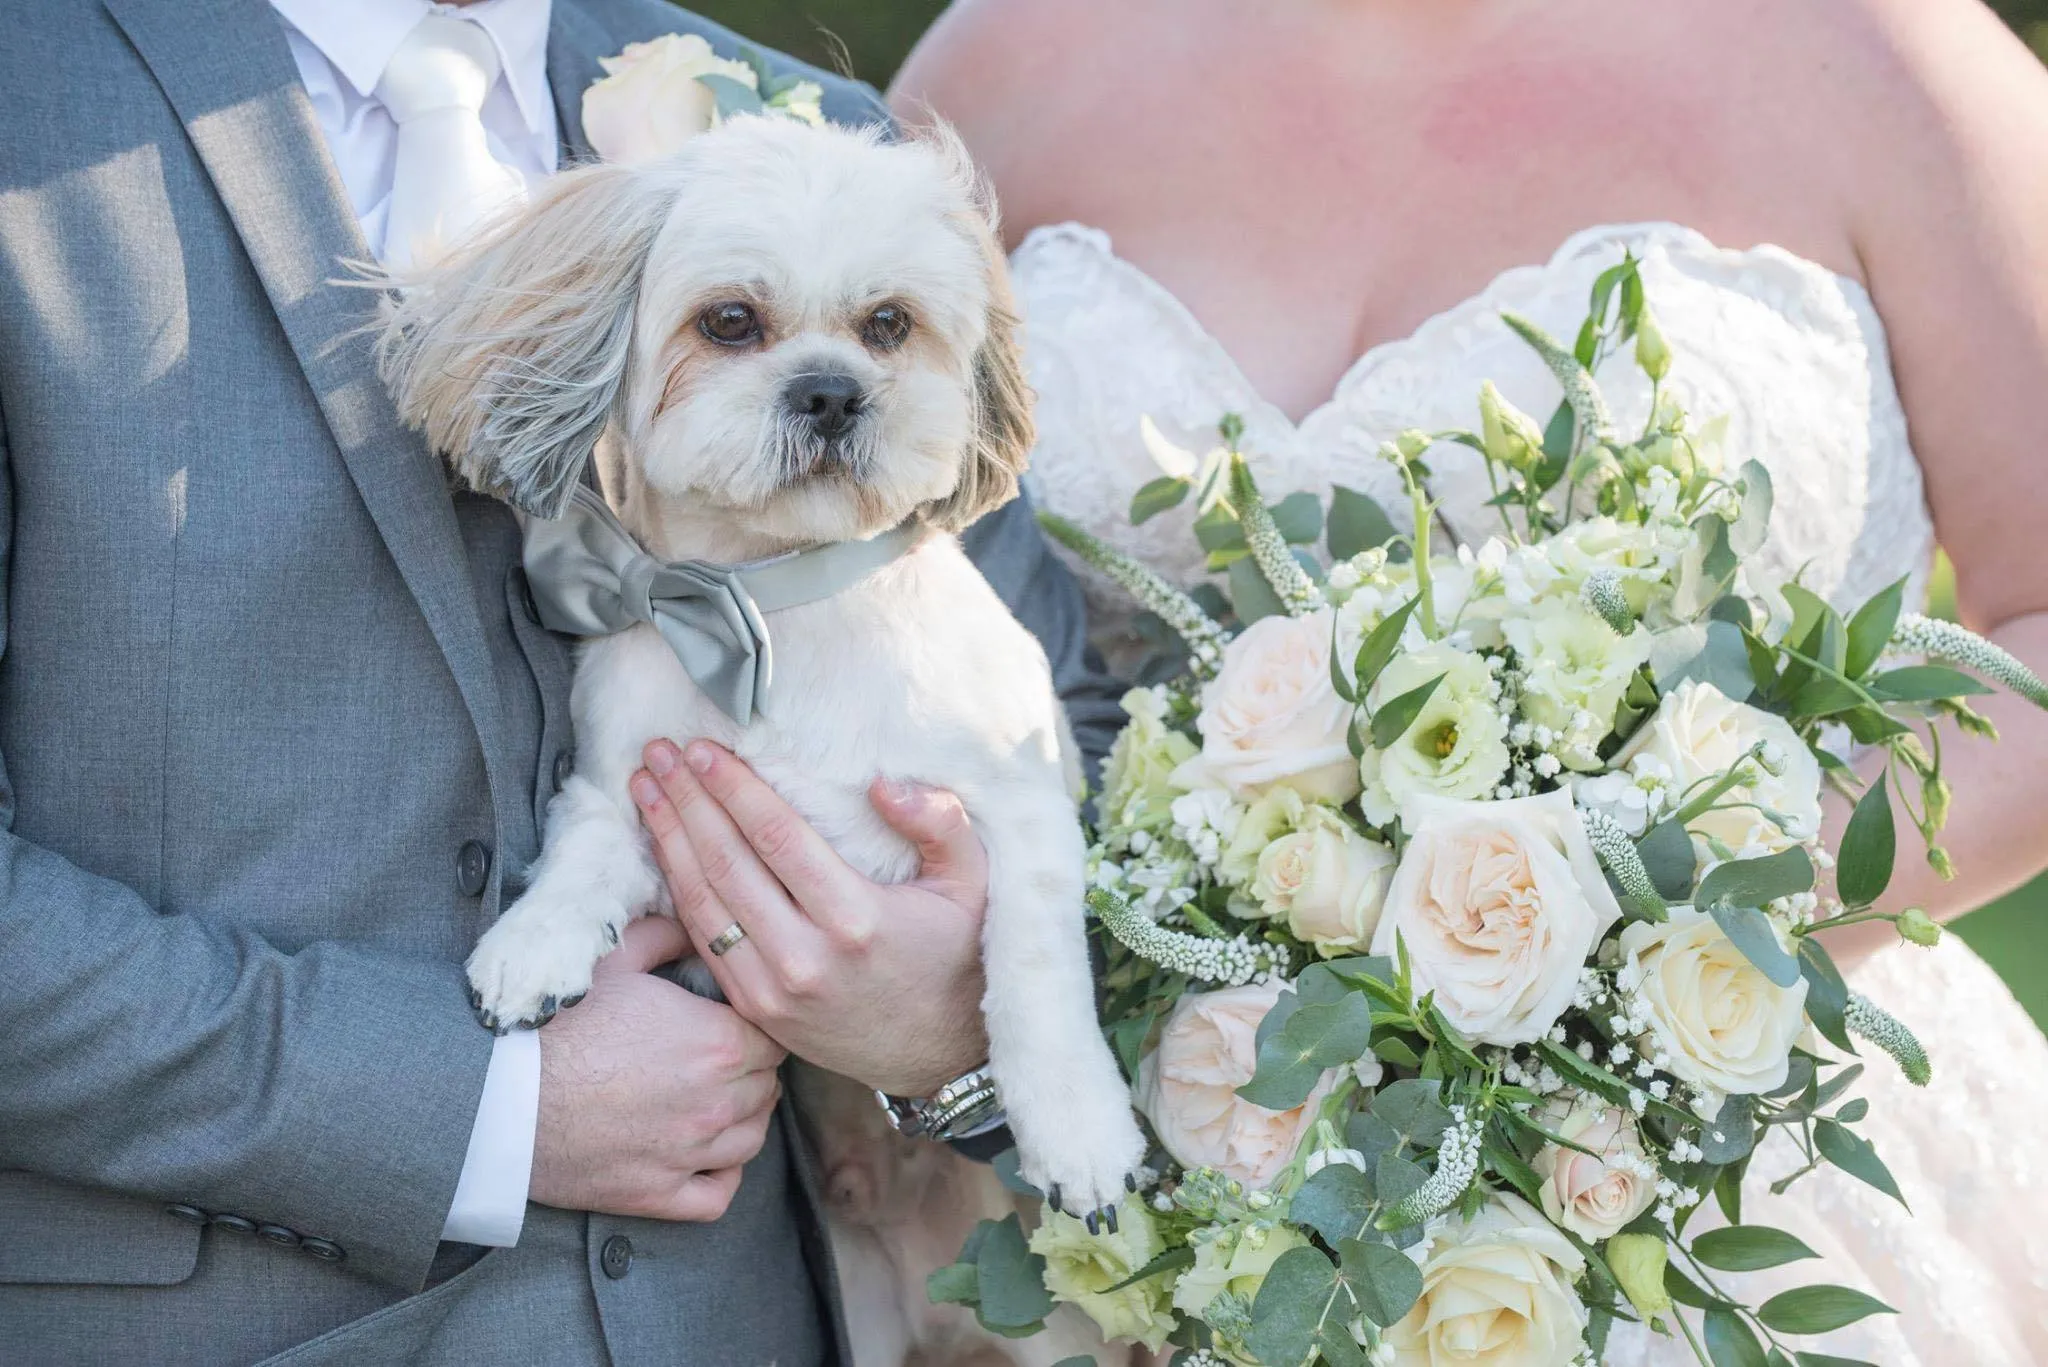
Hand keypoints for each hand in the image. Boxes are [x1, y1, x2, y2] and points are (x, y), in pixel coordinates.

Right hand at [530, 916, 786, 1220]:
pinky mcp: (658, 1195)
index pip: (774, 1035)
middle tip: (723, 1057)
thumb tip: (695, 926)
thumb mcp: (613, 958)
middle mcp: (717, 1102)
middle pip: (767, 1085)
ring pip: (752, 1137)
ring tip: (718, 1099)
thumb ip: (667, 936)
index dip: (758, 1026)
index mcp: (719, 1042)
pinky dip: (723, 1175)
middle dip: (752, 1069)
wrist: (496, 1095)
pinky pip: (719, 1195)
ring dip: (743, 1117)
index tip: (737, 1021)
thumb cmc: (555, 1023)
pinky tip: (708, 1155)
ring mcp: (689, 1154)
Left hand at [630, 738, 990, 1097]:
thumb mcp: (973, 884)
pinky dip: (677, 889)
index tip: (703, 749)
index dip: (733, 788)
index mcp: (857, 919)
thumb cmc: (955, 955)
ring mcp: (773, 990)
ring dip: (668, 839)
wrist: (939, 1054)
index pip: (776, 837)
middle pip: (727, 863)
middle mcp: (806, 957)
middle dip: (687, 800)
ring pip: (703, 902)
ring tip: (645, 789)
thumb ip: (940, 823)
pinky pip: (705, 940)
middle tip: (659, 752)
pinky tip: (664, 848)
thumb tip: (882, 783)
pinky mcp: (755, 1010)